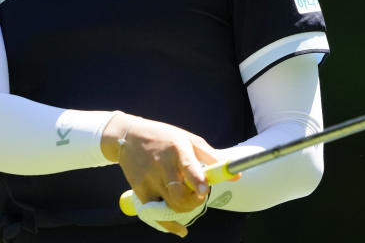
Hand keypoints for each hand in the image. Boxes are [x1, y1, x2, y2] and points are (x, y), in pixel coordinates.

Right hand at [102, 112, 213, 236]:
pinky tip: (179, 228)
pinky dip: (169, 222)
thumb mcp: (190, 139)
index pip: (188, 167)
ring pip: (169, 206)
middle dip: (193, 202)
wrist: (128, 137)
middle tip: (199, 197)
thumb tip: (236, 176)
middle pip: (179, 194)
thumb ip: (212, 158)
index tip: (204, 192)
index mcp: (177, 149)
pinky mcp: (139, 191)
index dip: (197, 181)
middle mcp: (162, 165)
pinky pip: (155, 213)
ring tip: (189, 201)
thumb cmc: (166, 138)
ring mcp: (149, 180)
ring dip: (184, 210)